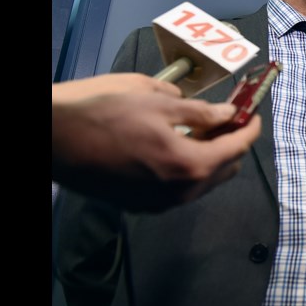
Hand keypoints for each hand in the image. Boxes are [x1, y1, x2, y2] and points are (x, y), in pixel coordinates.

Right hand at [52, 74, 261, 211]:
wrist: (52, 139)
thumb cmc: (103, 113)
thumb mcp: (157, 101)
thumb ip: (200, 112)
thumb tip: (226, 113)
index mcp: (189, 166)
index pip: (237, 147)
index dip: (250, 126)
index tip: (253, 111)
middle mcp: (179, 192)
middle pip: (225, 168)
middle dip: (232, 141)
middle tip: (227, 115)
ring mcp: (158, 203)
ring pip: (203, 181)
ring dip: (210, 155)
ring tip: (203, 126)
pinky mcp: (139, 204)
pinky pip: (179, 188)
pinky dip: (188, 167)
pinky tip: (177, 143)